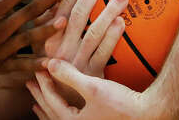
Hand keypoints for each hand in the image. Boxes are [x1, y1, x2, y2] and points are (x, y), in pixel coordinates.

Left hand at [28, 59, 146, 119]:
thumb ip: (69, 75)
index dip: (43, 84)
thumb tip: (48, 63)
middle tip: (30, 84)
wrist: (148, 114)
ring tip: (39, 102)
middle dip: (40, 98)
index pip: (51, 101)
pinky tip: (65, 108)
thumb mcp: (92, 87)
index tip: (38, 69)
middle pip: (51, 114)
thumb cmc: (121, 103)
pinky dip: (63, 112)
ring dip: (49, 107)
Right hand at [44, 0, 127, 76]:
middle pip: (78, 15)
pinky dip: (113, 38)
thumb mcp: (44, 45)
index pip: (61, 6)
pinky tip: (122, 23)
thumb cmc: (54, 69)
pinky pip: (103, 53)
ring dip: (108, 12)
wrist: (60, 102)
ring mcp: (76, 62)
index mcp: (47, 37)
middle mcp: (60, 48)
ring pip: (93, 33)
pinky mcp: (91, 75)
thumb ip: (48, 23)